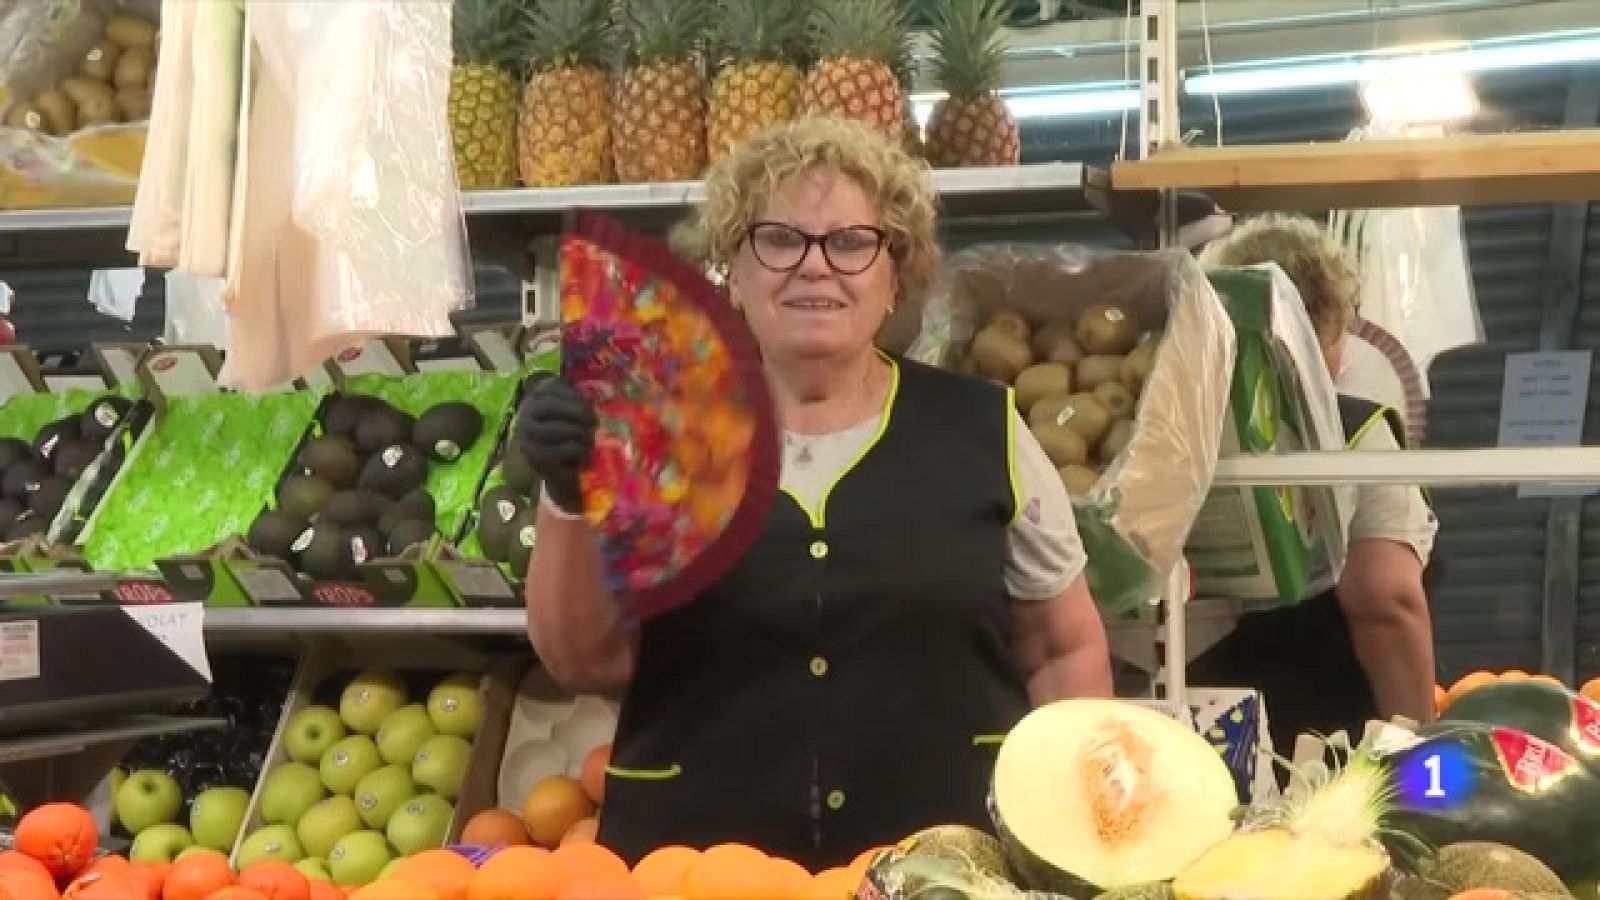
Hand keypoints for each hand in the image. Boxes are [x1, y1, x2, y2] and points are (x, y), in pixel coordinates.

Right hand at [515, 375, 595, 514]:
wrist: (561, 478)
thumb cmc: (568, 441)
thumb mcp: (570, 416)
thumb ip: (573, 401)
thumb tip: (588, 396)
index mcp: (531, 404)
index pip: (548, 390)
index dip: (571, 395)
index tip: (590, 405)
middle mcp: (524, 421)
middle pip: (550, 407)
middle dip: (578, 413)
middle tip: (595, 422)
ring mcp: (529, 442)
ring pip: (559, 429)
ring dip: (582, 433)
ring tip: (591, 440)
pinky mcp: (539, 461)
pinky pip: (566, 449)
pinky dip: (581, 451)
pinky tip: (585, 457)